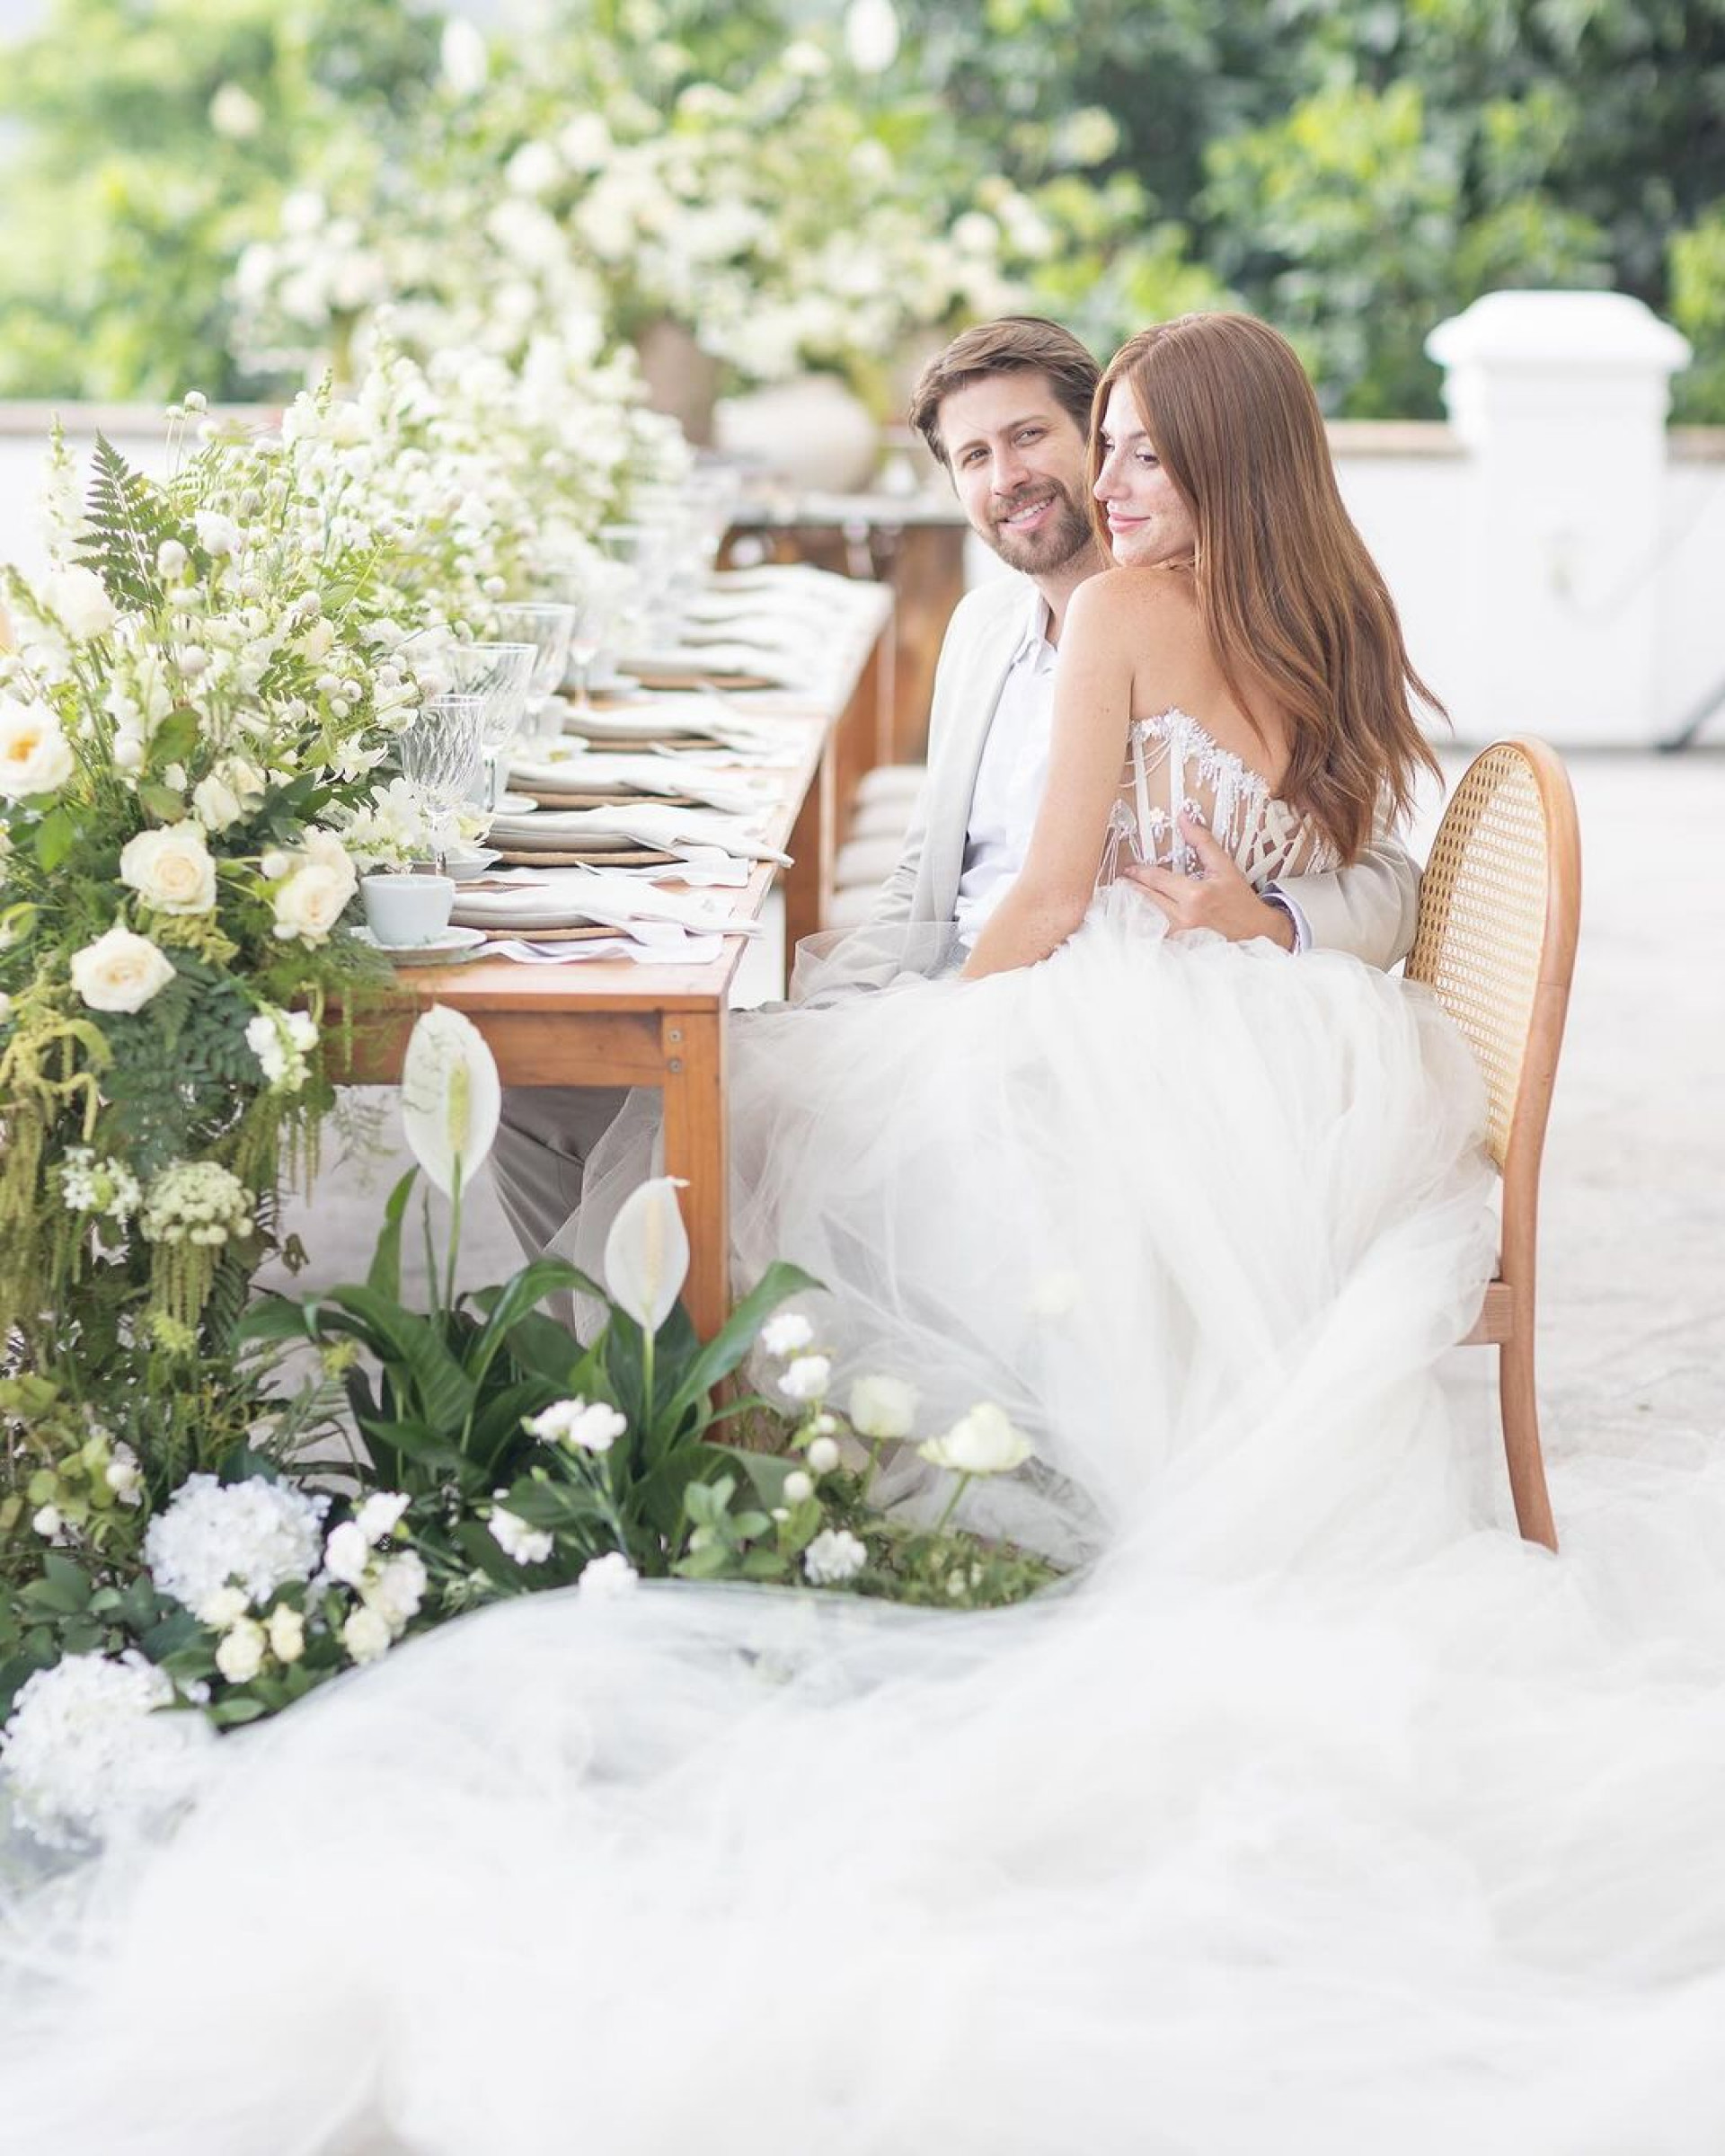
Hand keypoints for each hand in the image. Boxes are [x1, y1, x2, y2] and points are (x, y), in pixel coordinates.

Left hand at [1122, 813, 1296, 949]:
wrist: (1258, 933)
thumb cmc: (1241, 902)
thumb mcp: (1224, 867)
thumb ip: (1203, 842)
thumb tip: (1184, 819)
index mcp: (1195, 896)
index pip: (1156, 880)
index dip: (1139, 873)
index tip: (1129, 869)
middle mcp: (1185, 917)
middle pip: (1147, 899)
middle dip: (1131, 888)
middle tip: (1121, 880)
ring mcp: (1181, 936)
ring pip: (1148, 918)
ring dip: (1136, 906)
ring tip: (1125, 897)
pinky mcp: (1182, 947)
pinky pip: (1157, 934)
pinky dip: (1147, 925)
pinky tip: (1141, 917)